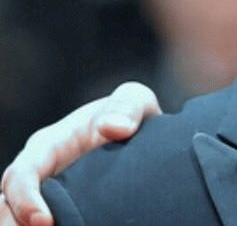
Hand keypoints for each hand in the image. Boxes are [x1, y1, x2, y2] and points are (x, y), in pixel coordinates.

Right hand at [0, 82, 160, 225]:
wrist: (144, 136)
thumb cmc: (131, 116)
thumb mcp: (134, 102)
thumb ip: (127, 107)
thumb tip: (114, 128)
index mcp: (48, 145)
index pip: (21, 175)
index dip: (25, 199)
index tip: (44, 222)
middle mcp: (40, 173)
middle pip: (9, 207)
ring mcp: (48, 195)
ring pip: (20, 222)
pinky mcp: (63, 211)